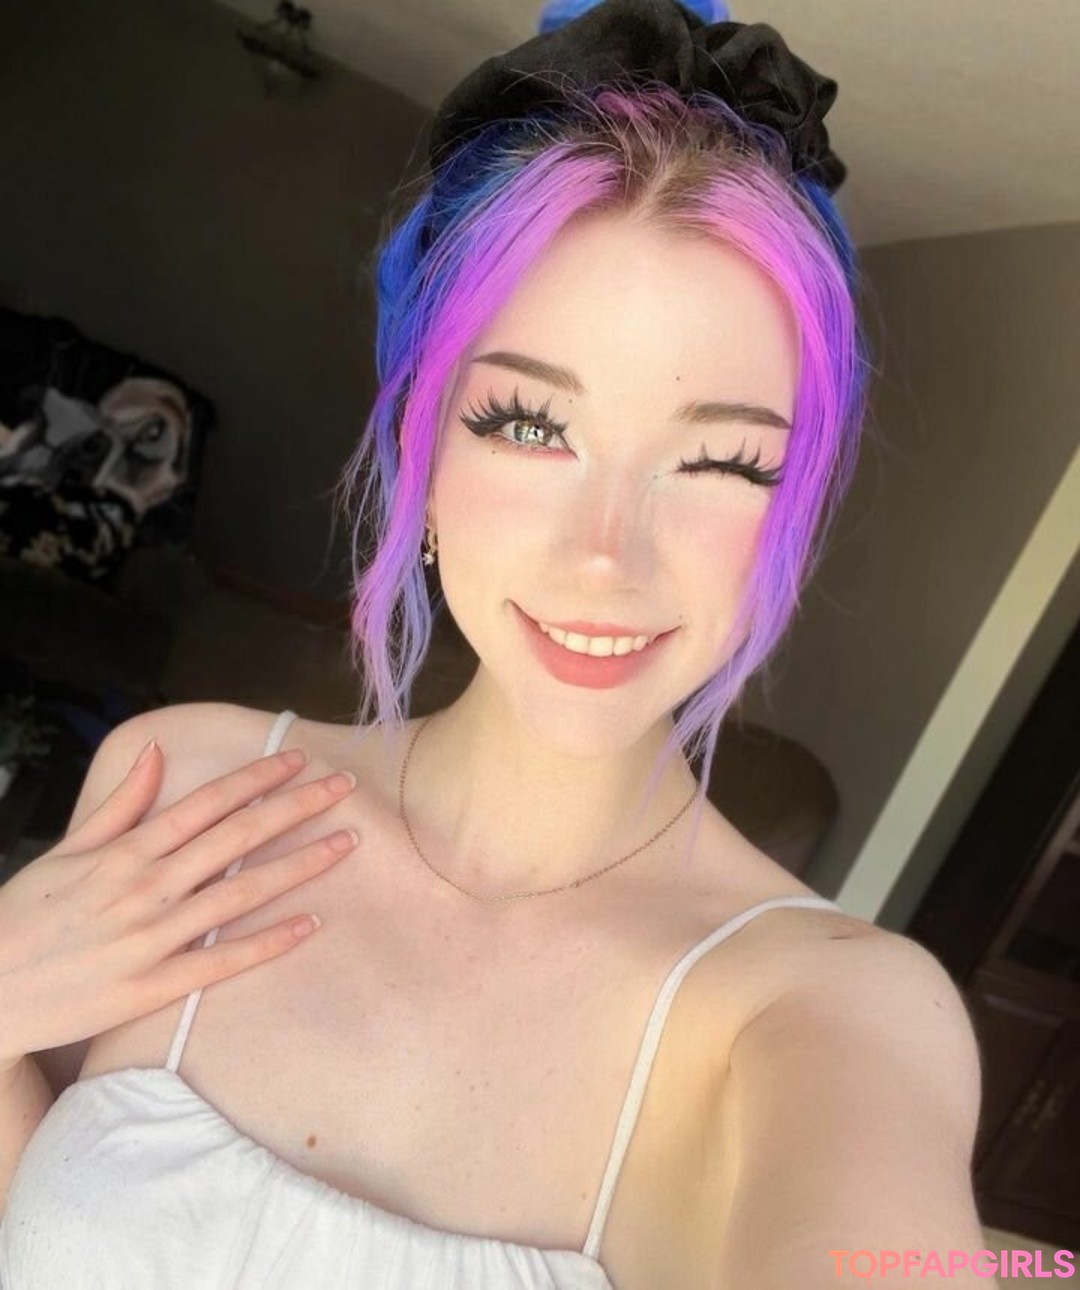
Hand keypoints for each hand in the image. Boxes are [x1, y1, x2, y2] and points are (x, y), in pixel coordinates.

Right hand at [0, 740, 358, 1070]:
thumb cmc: (23, 917)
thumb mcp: (66, 852)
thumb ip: (120, 804)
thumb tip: (159, 753)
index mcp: (125, 851)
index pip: (206, 803)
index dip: (257, 778)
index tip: (299, 759)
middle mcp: (145, 888)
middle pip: (236, 838)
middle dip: (295, 808)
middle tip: (345, 787)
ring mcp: (150, 939)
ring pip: (239, 894)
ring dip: (298, 866)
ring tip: (344, 843)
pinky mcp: (151, 988)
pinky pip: (221, 962)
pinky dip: (267, 942)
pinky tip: (309, 924)